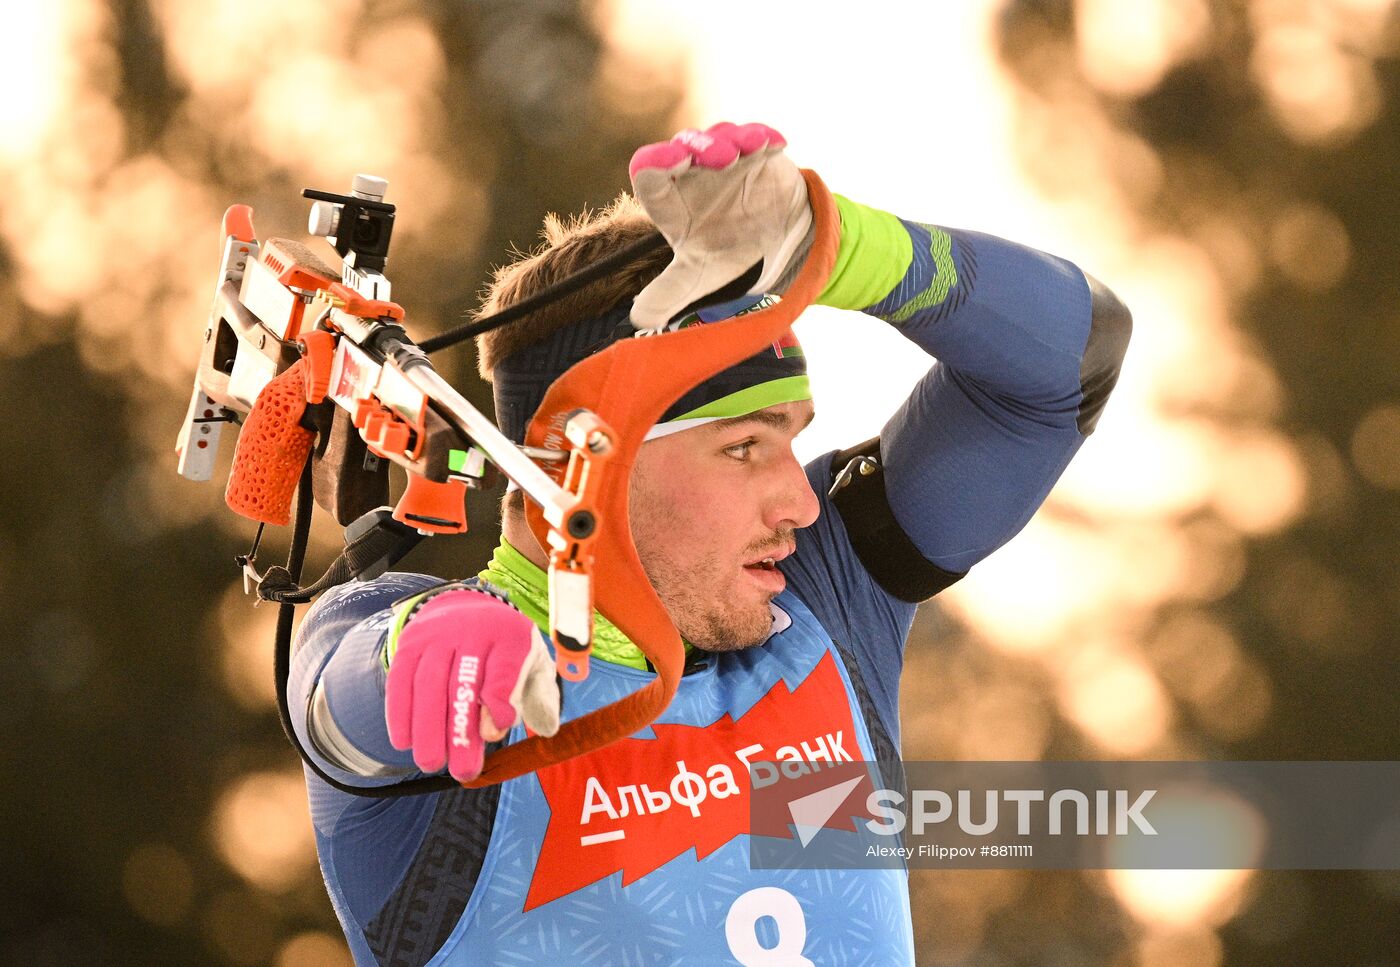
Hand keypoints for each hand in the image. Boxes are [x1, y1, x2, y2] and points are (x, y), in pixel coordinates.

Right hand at [385, 588, 559, 781]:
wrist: (466, 610)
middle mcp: (473, 629)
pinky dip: (400, 713)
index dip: (499, 701)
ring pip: (429, 683)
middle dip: (461, 730)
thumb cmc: (504, 654)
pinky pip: (401, 680)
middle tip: (462, 771)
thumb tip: (545, 729)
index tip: (495, 734)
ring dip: (428, 728)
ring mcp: (438, 634)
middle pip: (463, 682)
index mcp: (511, 635)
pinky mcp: (410, 643)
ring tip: (431, 763)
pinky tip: (404, 742)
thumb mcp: (532, 666)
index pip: (505, 668)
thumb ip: (541, 698)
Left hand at [628, 122, 812, 330]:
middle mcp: (694, 171)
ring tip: (745, 151)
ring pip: (721, 135)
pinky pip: (759, 135)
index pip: (649, 172)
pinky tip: (774, 143)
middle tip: (721, 158)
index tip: (672, 162)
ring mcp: (727, 157)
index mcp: (672, 199)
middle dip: (700, 148)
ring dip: (732, 140)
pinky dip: (765, 137)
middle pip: (685, 145)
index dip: (656, 163)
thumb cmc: (728, 253)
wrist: (776, 243)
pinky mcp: (758, 151)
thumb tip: (638, 319)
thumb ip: (669, 292)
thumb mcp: (698, 277)